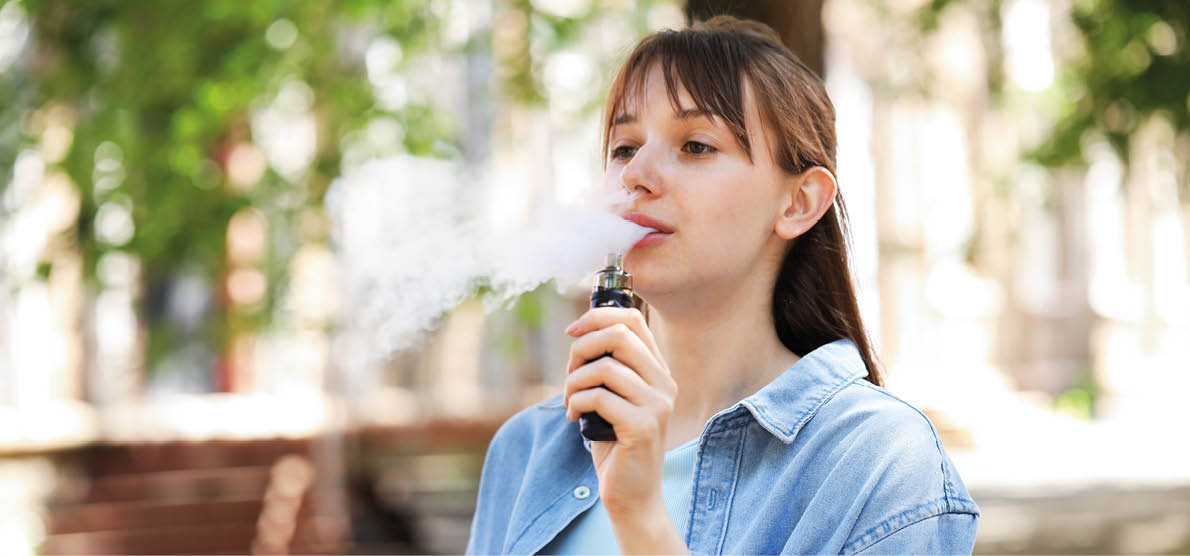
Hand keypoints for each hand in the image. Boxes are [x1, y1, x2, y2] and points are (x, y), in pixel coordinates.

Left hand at [562, 306, 677, 518]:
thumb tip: (580, 332)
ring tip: (569, 401)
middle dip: (581, 348)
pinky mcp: (642, 426)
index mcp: (658, 371)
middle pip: (618, 335)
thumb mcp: (614, 398)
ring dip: (574, 382)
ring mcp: (657, 404)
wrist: (634, 496)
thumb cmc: (616, 445)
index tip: (571, 331)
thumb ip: (608, 367)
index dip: (597, 316)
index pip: (633, 319)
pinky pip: (598, 397)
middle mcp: (664, 383)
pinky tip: (574, 417)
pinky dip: (576, 403)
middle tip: (569, 375)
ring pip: (605, 366)